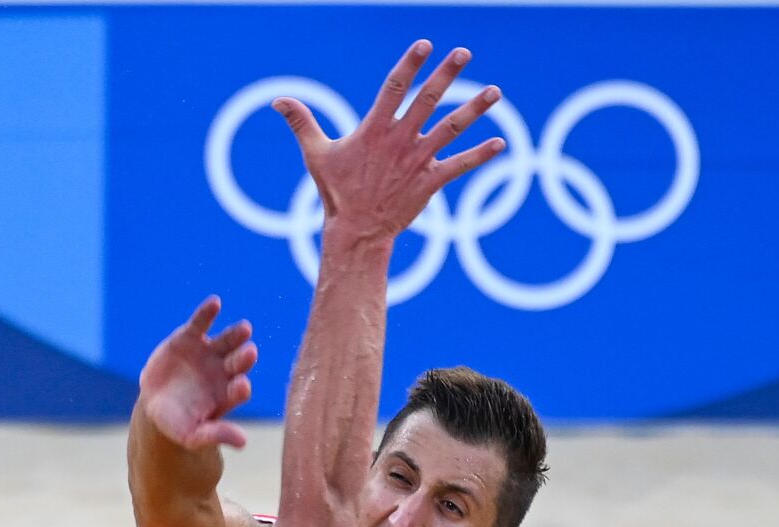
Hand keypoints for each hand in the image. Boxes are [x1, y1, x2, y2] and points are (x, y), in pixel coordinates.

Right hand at [138, 296, 257, 449]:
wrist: (156, 403)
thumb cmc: (178, 424)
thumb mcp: (192, 435)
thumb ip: (215, 435)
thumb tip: (243, 443)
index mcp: (226, 395)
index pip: (238, 390)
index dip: (240, 389)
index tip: (241, 387)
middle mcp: (223, 372)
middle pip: (238, 363)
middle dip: (243, 358)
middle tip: (250, 353)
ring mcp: (209, 353)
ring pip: (227, 341)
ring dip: (236, 334)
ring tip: (245, 328)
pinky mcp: (191, 338)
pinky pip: (201, 323)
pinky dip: (207, 313)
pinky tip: (215, 303)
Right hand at [273, 41, 503, 242]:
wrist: (356, 231)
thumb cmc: (336, 192)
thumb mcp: (315, 154)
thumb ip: (301, 123)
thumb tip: (277, 100)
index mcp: (375, 129)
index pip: (394, 88)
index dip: (410, 64)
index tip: (425, 44)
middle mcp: (400, 140)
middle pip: (428, 100)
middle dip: (446, 75)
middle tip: (463, 52)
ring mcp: (418, 160)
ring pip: (451, 128)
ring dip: (474, 108)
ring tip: (495, 91)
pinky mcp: (430, 182)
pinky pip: (459, 165)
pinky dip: (480, 155)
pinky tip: (500, 143)